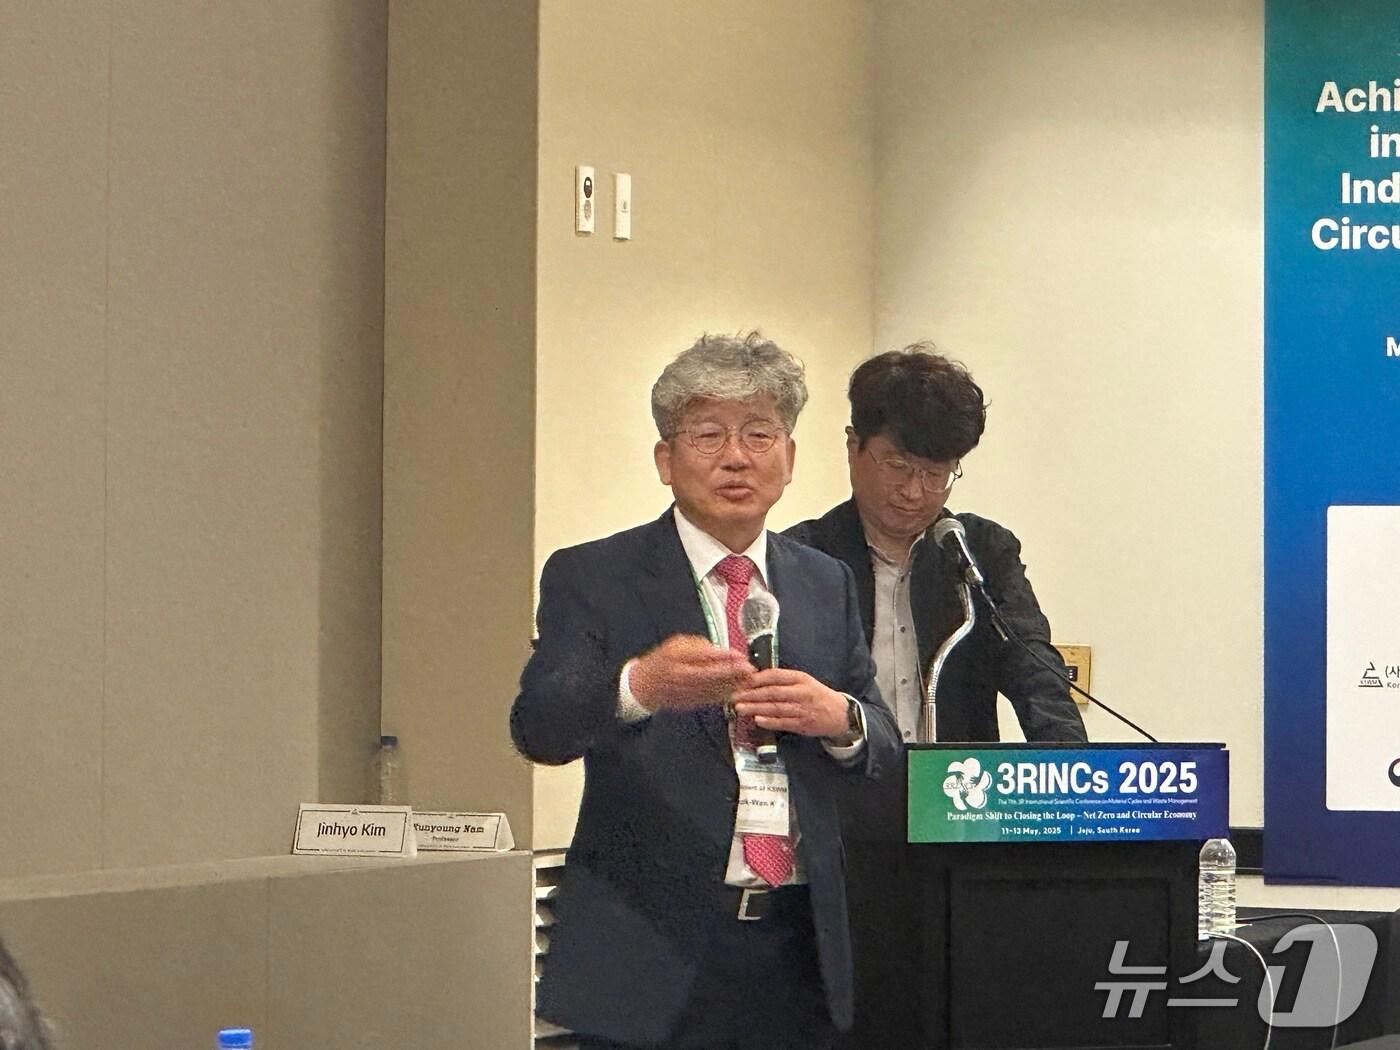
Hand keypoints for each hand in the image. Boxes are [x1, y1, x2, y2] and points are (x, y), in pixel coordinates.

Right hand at [630, 634, 754, 711]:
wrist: (644, 684)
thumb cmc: (663, 661)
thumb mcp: (678, 645)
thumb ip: (701, 647)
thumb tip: (724, 653)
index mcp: (675, 656)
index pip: (704, 656)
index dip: (725, 657)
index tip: (741, 657)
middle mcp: (679, 674)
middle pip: (710, 675)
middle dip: (732, 673)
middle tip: (749, 670)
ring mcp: (683, 691)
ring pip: (711, 689)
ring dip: (732, 686)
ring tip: (747, 681)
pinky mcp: (688, 703)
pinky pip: (709, 700)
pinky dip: (723, 696)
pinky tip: (735, 691)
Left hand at [731, 669, 850, 738]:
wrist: (840, 714)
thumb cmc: (817, 695)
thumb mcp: (803, 681)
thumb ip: (783, 680)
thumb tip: (755, 678)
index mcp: (800, 678)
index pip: (775, 676)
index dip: (756, 678)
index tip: (741, 680)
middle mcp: (801, 692)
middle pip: (772, 692)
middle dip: (751, 694)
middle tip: (734, 696)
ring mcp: (802, 709)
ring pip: (775, 708)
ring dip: (756, 708)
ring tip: (740, 708)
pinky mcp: (803, 724)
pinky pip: (783, 722)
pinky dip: (769, 721)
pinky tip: (757, 720)